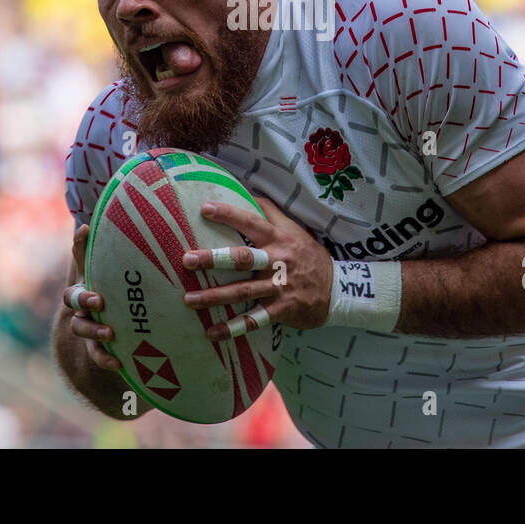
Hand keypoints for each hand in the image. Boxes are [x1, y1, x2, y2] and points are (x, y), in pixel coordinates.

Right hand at [62, 223, 121, 371]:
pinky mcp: (100, 348)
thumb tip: (110, 215)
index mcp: (90, 280)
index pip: (80, 257)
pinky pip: (97, 355)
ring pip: (81, 328)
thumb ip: (114, 250)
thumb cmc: (123, 294)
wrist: (128, 332)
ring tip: (110, 333)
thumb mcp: (123, 273)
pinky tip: (119, 363)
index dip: (79, 244)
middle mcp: (84, 303)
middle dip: (84, 298)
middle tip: (99, 300)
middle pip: (74, 298)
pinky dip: (105, 358)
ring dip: (93, 330)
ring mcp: (89, 325)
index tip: (85, 230)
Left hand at [182, 196, 333, 341]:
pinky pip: (254, 320)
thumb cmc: (308, 255)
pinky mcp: (282, 310)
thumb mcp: (294, 229)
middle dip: (213, 259)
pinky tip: (212, 333)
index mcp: (279, 239)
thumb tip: (246, 190)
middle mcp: (277, 262)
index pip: (252, 222)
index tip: (205, 209)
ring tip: (189, 299)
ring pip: (243, 292)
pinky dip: (233, 328)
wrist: (338, 289)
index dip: (229, 214)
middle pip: (243, 259)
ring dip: (215, 297)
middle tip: (187, 260)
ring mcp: (279, 287)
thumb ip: (271, 212)